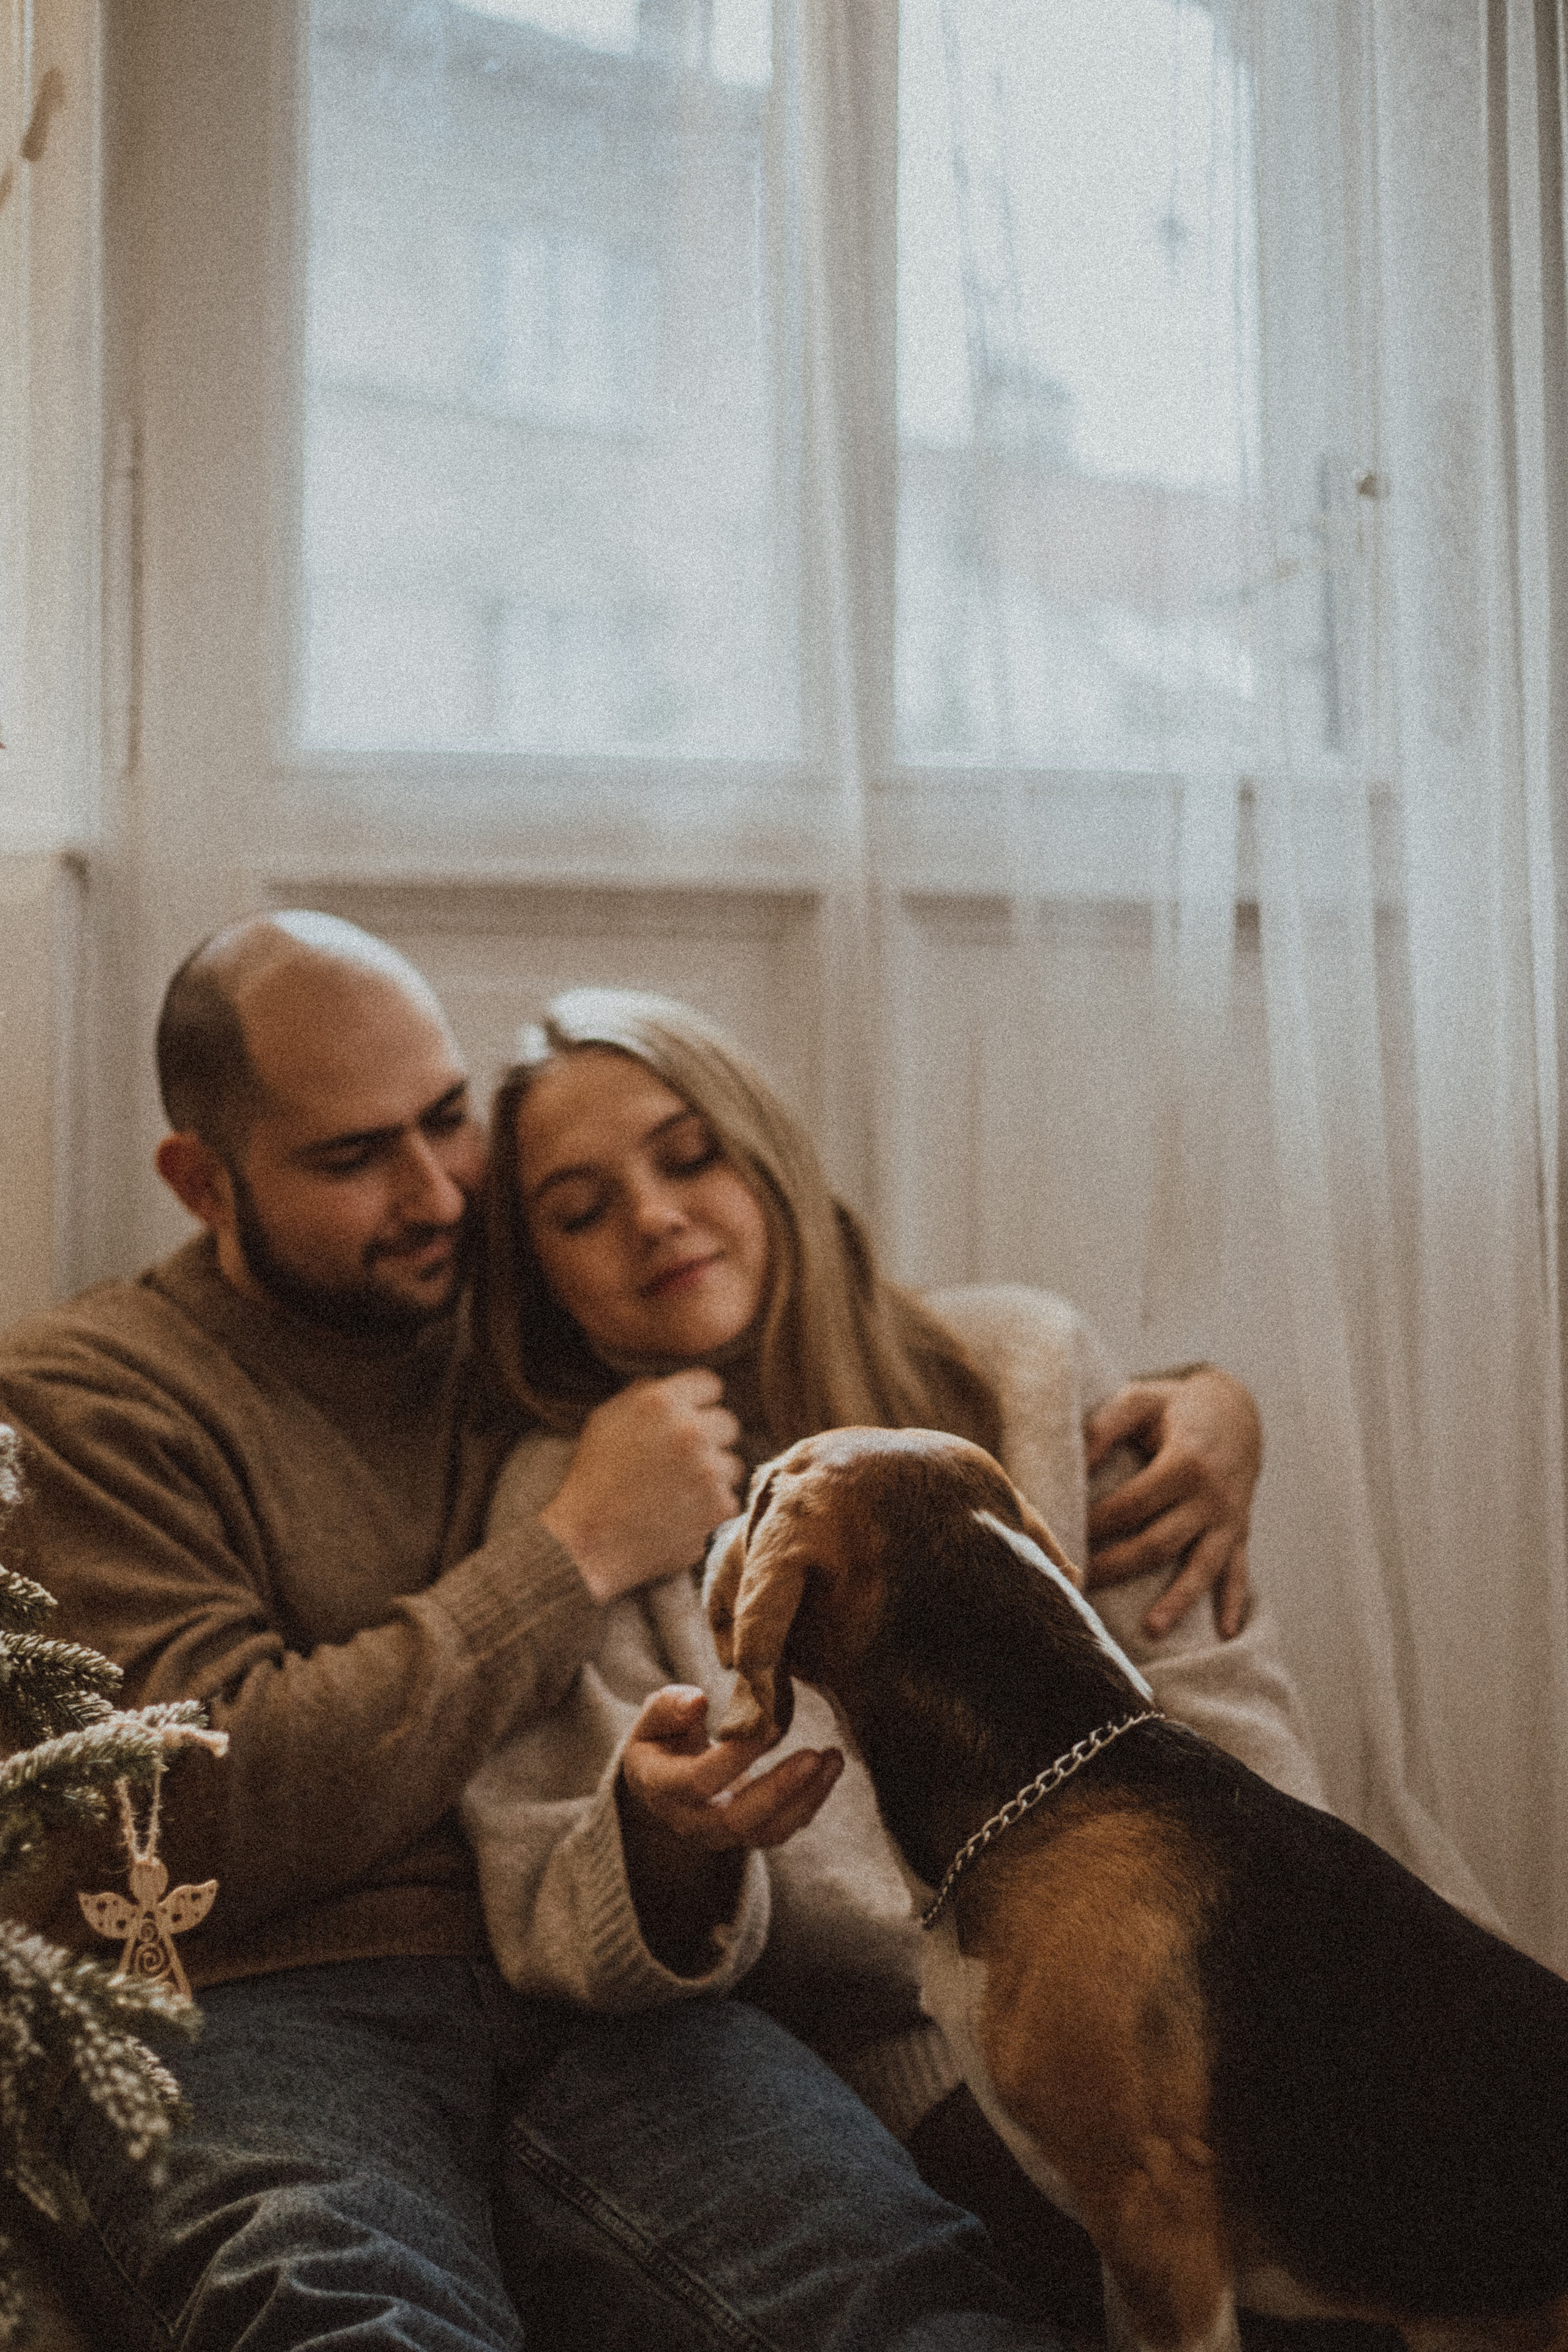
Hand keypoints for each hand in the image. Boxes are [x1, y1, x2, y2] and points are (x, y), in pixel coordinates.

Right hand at [539, 1372, 744, 1603]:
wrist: (589, 1542)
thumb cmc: (594, 1478)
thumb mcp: (606, 1420)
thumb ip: (644, 1393)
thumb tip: (677, 1385)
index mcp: (661, 1401)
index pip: (710, 1384)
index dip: (699, 1403)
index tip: (687, 1422)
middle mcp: (690, 1430)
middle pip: (728, 1423)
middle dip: (709, 1440)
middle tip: (679, 1463)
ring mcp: (709, 1470)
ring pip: (731, 1463)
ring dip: (712, 1477)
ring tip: (675, 1493)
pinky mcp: (720, 1507)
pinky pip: (728, 1499)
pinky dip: (710, 1509)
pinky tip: (680, 1516)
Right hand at [617, 1686, 843, 1973]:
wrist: (663, 1783)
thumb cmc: (662, 1740)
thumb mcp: (652, 1719)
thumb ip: (669, 1708)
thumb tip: (698, 1701)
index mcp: (663, 1789)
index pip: (700, 1781)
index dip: (736, 1756)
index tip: (771, 1724)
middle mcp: (692, 1822)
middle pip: (738, 1819)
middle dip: (780, 1789)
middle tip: (814, 1755)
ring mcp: (722, 1835)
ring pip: (767, 1831)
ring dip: (807, 1798)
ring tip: (834, 1759)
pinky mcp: (748, 1836)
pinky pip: (782, 1828)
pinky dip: (811, 1801)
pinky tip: (830, 1768)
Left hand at [1083, 1367, 1260, 1639]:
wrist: (1237, 1409)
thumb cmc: (1175, 1405)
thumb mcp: (1140, 1398)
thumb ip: (1104, 1426)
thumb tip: (1074, 1464)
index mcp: (1186, 1462)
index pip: (1133, 1504)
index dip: (1098, 1524)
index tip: (1065, 1538)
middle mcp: (1212, 1496)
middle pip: (1160, 1542)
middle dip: (1118, 1567)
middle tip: (1080, 1585)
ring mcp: (1229, 1518)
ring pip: (1203, 1566)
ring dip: (1178, 1601)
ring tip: (1151, 1630)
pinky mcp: (1240, 1530)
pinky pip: (1240, 1570)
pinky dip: (1234, 1602)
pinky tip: (1225, 1633)